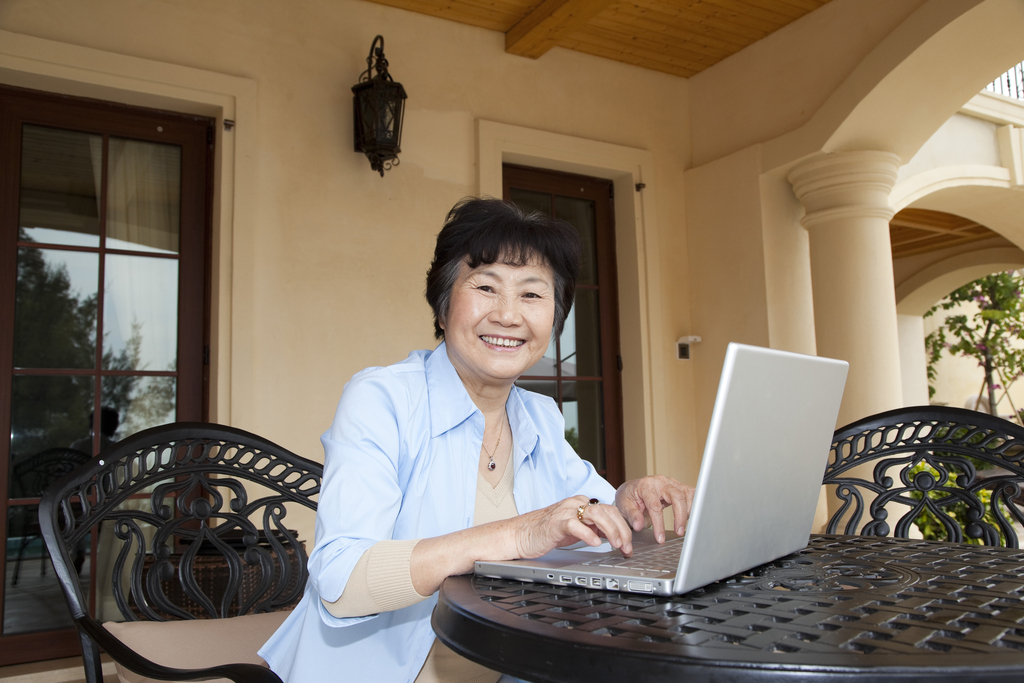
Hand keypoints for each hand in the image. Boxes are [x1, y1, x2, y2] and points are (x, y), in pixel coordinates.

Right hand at [512, 495, 634, 558]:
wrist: (521, 534)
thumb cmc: (547, 532)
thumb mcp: (576, 529)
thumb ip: (593, 528)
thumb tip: (614, 536)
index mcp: (581, 504)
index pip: (610, 510)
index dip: (623, 527)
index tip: (628, 543)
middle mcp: (575, 504)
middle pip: (607, 511)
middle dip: (621, 530)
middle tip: (626, 547)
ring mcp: (566, 511)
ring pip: (595, 514)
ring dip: (610, 531)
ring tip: (616, 544)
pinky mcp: (556, 523)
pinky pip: (576, 525)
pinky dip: (588, 534)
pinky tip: (595, 543)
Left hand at [615, 475, 694, 542]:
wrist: (632, 489)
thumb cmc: (629, 498)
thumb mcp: (624, 507)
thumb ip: (633, 516)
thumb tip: (639, 526)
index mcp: (646, 485)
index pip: (655, 506)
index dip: (659, 524)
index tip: (660, 538)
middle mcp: (660, 481)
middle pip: (677, 496)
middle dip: (680, 516)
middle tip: (679, 532)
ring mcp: (671, 482)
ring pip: (687, 494)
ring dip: (689, 511)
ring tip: (684, 526)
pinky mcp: (678, 486)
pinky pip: (691, 494)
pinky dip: (693, 505)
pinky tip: (690, 517)